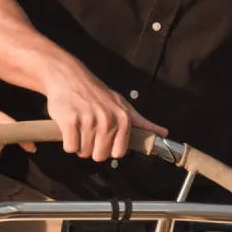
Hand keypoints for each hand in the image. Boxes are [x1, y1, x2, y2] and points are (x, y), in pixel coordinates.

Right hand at [41, 60, 165, 162]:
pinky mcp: (70, 121)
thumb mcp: (122, 105)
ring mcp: (88, 121)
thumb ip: (142, 122)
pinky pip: (70, 147)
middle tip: (88, 130)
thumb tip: (163, 133)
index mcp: (123, 119)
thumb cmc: (96, 92)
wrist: (68, 76)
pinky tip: (69, 127)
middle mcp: (108, 120)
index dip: (108, 148)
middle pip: (99, 156)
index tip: (103, 136)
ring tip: (79, 126)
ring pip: (83, 152)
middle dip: (92, 148)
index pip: (118, 153)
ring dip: (79, 144)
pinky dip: (68, 141)